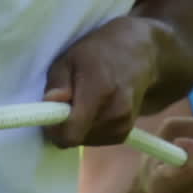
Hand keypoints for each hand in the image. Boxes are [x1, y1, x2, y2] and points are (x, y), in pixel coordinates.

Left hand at [42, 17, 163, 148]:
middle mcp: (115, 114)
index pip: (70, 134)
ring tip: (85, 100)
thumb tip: (50, 103)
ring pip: (84, 141)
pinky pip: (96, 140)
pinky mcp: (125, 133)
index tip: (50, 112)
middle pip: (75, 138)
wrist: (142, 55)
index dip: (54, 128)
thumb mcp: (71, 57)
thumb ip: (58, 82)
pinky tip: (96, 108)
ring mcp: (123, 125)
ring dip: (78, 126)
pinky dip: (90, 128)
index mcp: (100, 92)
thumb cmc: (100, 52)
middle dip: (65, 124)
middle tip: (69, 99)